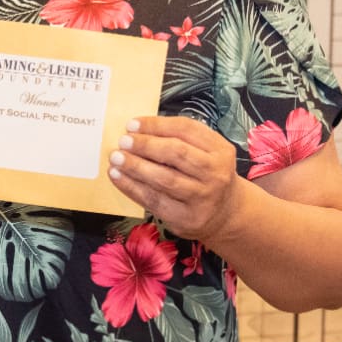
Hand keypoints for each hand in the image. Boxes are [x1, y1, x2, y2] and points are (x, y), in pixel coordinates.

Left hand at [108, 116, 246, 241]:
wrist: (225, 215)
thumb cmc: (207, 176)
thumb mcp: (207, 152)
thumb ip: (181, 138)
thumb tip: (139, 129)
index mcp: (220, 150)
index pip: (187, 130)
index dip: (157, 125)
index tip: (132, 124)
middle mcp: (215, 174)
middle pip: (177, 154)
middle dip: (146, 145)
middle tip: (123, 141)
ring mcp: (202, 197)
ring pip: (165, 179)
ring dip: (136, 166)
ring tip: (116, 158)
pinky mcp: (186, 218)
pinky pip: (154, 200)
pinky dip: (132, 187)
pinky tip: (118, 177)